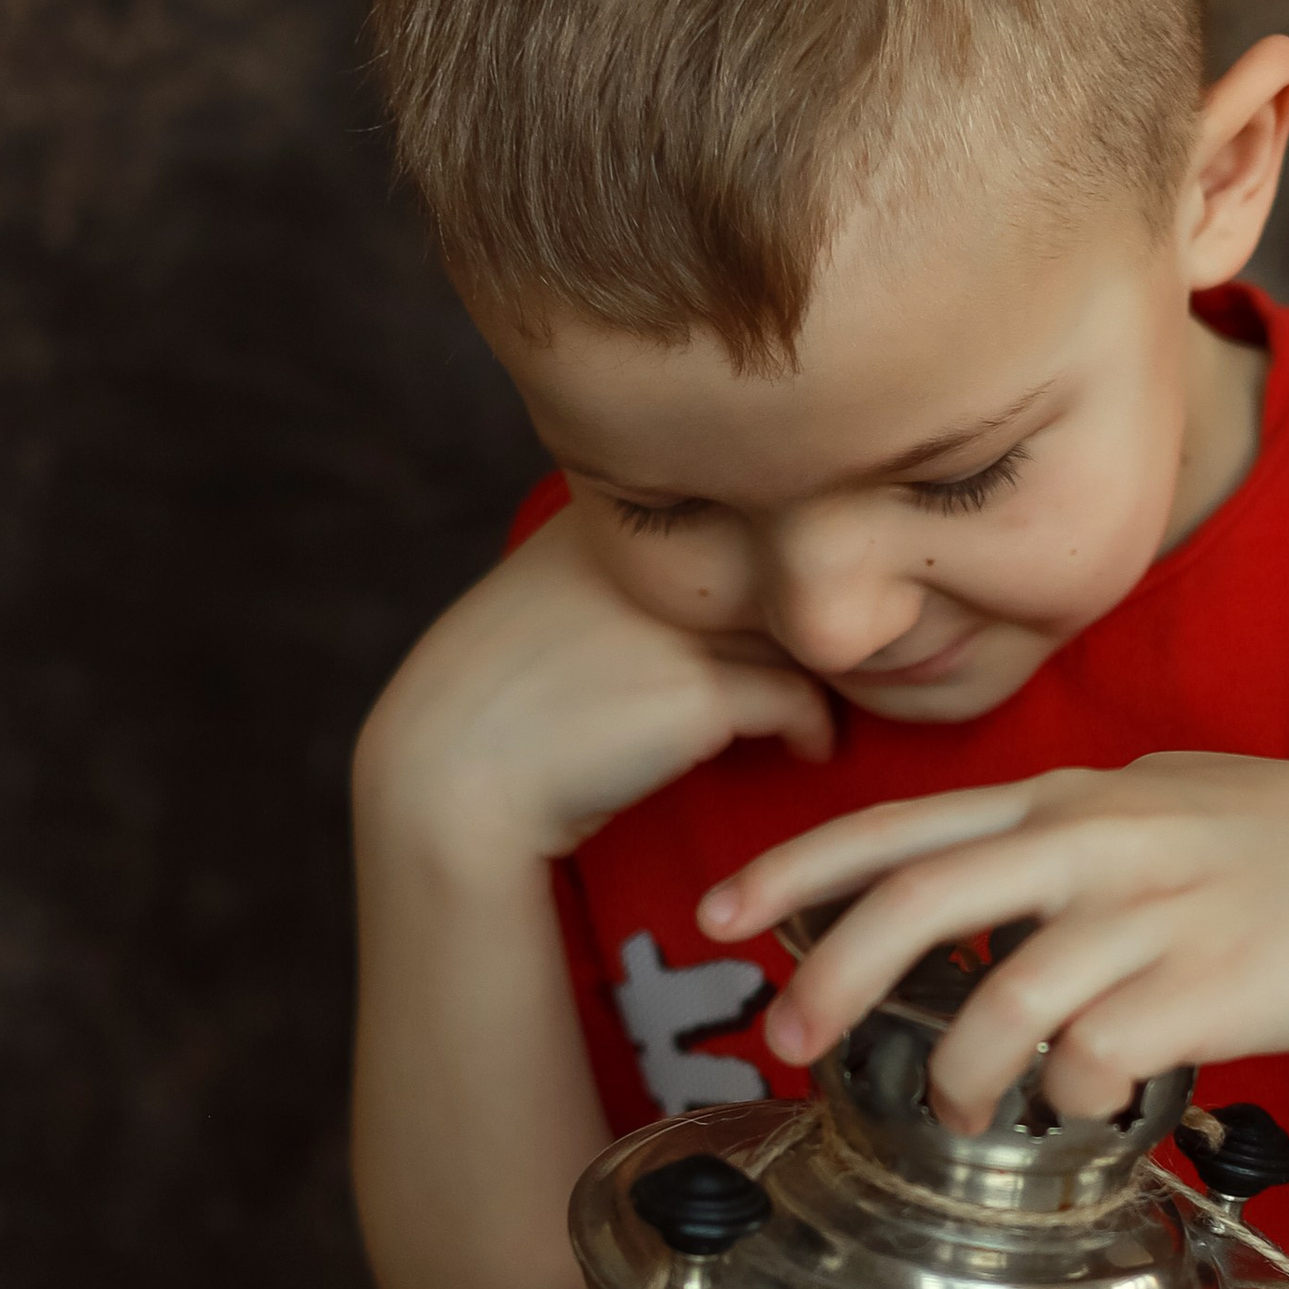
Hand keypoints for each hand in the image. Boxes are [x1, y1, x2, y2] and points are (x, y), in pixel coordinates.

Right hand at [355, 506, 834, 873]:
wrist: (452, 778)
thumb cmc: (502, 702)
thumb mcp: (552, 602)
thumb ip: (626, 577)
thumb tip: (718, 585)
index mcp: (606, 516)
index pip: (732, 511)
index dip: (770, 562)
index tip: (784, 612)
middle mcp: (649, 552)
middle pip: (778, 565)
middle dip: (809, 612)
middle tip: (836, 658)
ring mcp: (677, 618)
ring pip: (800, 630)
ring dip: (825, 668)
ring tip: (828, 699)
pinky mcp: (701, 688)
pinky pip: (802, 697)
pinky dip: (815, 726)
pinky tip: (807, 747)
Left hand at [700, 751, 1288, 1128]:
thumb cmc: (1284, 841)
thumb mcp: (1155, 801)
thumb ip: (1060, 830)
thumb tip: (976, 864)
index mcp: (1067, 802)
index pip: (901, 826)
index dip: (795, 870)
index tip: (718, 916)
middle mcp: (1096, 844)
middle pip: (922, 902)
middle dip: (831, 977)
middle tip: (785, 1040)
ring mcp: (1152, 915)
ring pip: (1006, 1000)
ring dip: (961, 1073)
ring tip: (962, 1111)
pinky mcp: (1208, 988)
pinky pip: (1097, 1059)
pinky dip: (1068, 1098)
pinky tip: (1081, 1107)